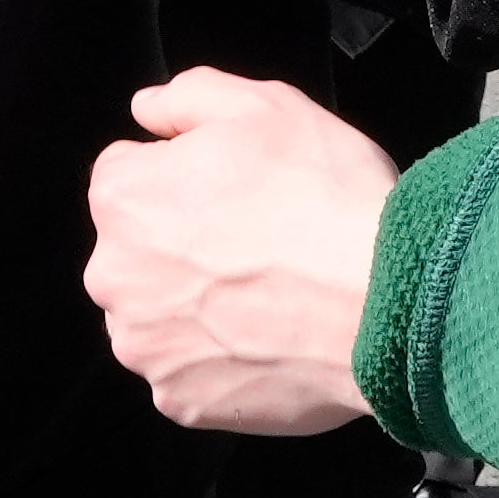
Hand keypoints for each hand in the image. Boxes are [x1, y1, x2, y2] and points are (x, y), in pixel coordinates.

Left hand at [81, 67, 395, 432]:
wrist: (386, 303)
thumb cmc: (325, 197)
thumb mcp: (265, 105)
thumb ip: (188, 96)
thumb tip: (147, 110)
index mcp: (123, 197)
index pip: (130, 173)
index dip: (187, 174)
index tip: (235, 189)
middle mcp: (113, 276)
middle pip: (139, 251)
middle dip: (183, 245)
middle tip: (259, 242)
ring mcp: (145, 347)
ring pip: (160, 316)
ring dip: (197, 307)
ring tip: (270, 295)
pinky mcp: (181, 402)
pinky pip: (190, 373)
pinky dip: (221, 362)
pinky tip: (269, 340)